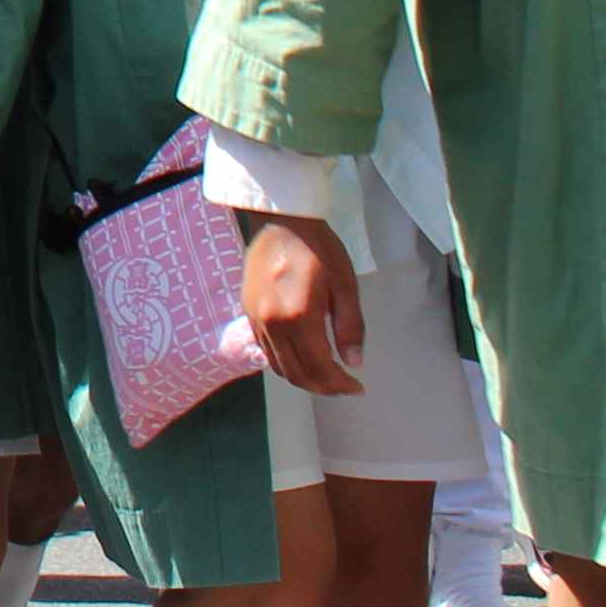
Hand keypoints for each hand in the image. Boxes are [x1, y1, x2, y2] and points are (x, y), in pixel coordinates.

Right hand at [237, 211, 364, 396]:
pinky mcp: (248, 311)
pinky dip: (285, 362)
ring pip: (278, 366)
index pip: (320, 367)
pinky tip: (302, 355)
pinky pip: (266, 350)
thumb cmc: (319, 247)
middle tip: (343, 386)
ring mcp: (256, 319)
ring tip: (325, 376)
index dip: (340, 384)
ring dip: (303, 378)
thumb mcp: (345, 284)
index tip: (357, 386)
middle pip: (296, 374)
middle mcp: (273, 323)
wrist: (280, 218)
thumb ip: (350, 326)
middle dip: (322, 387)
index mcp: (300, 316)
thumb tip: (354, 362)